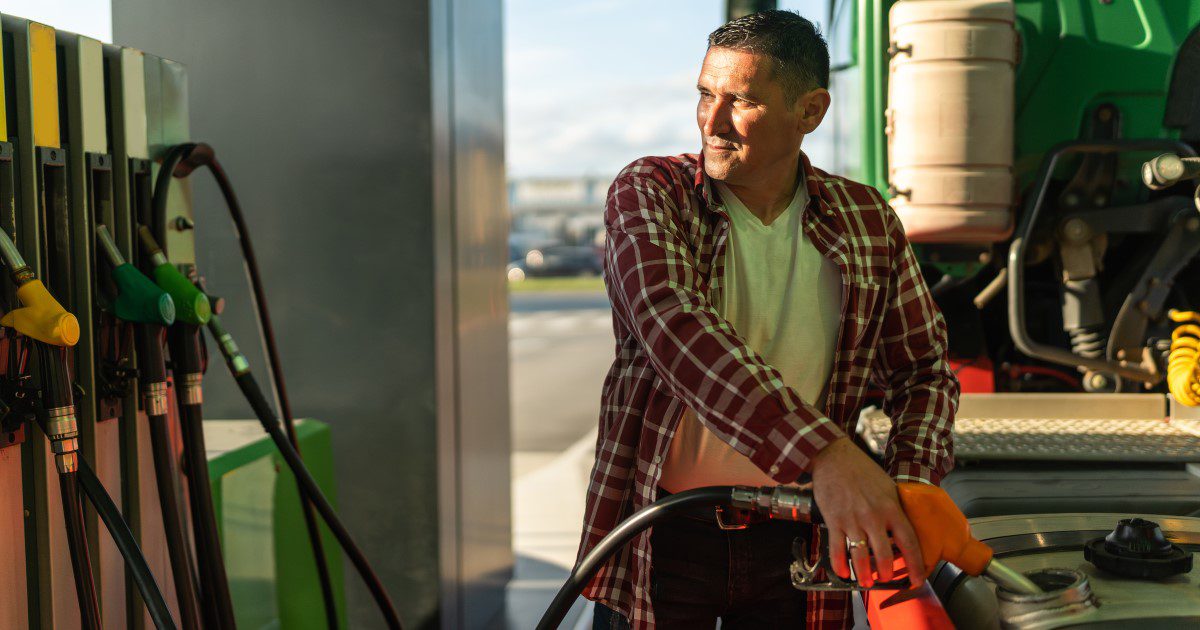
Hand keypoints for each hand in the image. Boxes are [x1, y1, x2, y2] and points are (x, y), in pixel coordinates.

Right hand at [810, 437, 925, 587]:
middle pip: (883, 555)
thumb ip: (895, 510)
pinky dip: (839, 564)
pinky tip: (843, 572)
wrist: (835, 457)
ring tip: (866, 582)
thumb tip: (902, 532)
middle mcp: (873, 517)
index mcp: (891, 508)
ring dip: (863, 574)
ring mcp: (852, 519)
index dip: (915, 565)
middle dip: (886, 574)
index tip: (917, 579)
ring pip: (860, 556)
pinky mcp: (834, 519)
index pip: (909, 542)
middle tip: (886, 580)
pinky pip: (837, 549)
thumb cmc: (862, 471)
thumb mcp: (888, 488)